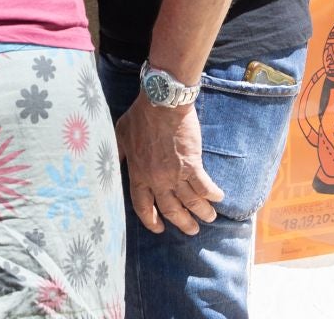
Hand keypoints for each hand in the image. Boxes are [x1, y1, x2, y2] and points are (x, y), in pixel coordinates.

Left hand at [115, 95, 223, 235]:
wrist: (160, 103)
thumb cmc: (139, 117)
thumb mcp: (120, 136)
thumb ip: (120, 154)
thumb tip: (114, 163)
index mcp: (138, 174)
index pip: (142, 206)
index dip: (151, 220)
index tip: (159, 229)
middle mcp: (156, 180)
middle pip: (171, 210)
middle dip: (183, 223)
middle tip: (192, 230)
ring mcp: (175, 174)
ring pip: (191, 203)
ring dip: (202, 213)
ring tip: (209, 218)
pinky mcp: (192, 164)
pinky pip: (205, 187)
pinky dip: (213, 194)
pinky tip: (219, 197)